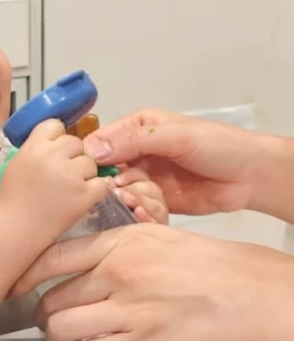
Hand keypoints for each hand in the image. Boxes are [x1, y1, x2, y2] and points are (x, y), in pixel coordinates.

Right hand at [0, 119, 109, 243]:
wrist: (16, 228)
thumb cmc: (12, 198)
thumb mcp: (18, 162)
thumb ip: (36, 148)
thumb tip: (56, 142)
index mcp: (35, 147)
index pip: (56, 125)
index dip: (57, 139)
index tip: (54, 153)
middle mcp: (54, 156)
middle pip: (76, 143)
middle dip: (72, 156)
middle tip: (62, 175)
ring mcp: (71, 175)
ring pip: (90, 162)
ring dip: (84, 173)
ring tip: (70, 189)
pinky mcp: (85, 194)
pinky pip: (102, 182)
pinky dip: (96, 189)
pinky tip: (84, 196)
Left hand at [11, 222, 293, 340]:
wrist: (255, 296)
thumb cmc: (216, 266)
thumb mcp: (162, 239)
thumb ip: (121, 249)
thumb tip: (89, 265)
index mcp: (121, 242)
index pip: (53, 257)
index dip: (25, 275)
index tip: (15, 286)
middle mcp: (116, 273)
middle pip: (51, 299)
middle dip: (45, 315)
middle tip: (53, 321)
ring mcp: (127, 310)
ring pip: (63, 329)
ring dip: (62, 339)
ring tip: (73, 340)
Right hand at [83, 108, 264, 216]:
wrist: (250, 176)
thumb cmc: (218, 145)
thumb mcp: (174, 136)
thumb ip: (134, 141)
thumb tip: (94, 150)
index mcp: (136, 129)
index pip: (99, 142)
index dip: (90, 158)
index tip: (89, 175)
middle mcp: (135, 154)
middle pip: (104, 172)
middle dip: (109, 183)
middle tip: (121, 190)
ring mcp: (144, 179)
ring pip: (118, 193)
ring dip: (128, 198)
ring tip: (143, 199)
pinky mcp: (154, 201)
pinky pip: (136, 209)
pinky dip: (141, 211)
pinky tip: (152, 210)